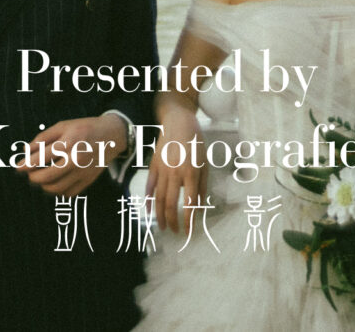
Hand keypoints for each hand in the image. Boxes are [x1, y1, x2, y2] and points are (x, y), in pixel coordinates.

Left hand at [24, 113, 129, 196]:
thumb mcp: (63, 126)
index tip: (18, 167)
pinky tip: (55, 182)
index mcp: (69, 142)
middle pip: (48, 176)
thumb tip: (26, 150)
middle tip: (29, 174)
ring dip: (44, 185)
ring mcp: (83, 172)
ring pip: (56, 188)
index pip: (42, 157)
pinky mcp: (88, 181)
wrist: (112, 135)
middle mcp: (76, 159)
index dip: (26, 164)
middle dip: (33, 177)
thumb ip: (43, 138)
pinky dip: (57, 191)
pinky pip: (68, 193)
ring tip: (40, 178)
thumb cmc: (84, 128)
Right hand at [146, 99, 204, 230]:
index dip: (189, 220)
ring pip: (159, 198)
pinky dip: (148, 200)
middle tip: (175, 232)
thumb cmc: (196, 143)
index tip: (188, 233)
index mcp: (191, 172)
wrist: (179, 122)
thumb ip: (201, 187)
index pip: (190, 203)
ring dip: (160, 215)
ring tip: (163, 227)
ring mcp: (162, 169)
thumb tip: (199, 208)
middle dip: (172, 221)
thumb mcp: (205, 164)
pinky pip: (150, 186)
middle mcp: (175, 172)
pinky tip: (149, 210)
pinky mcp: (153, 165)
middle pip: (171, 204)